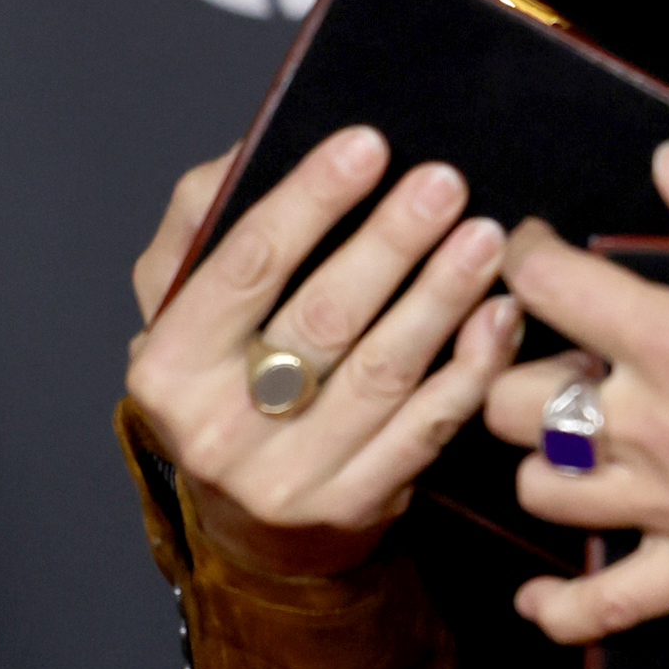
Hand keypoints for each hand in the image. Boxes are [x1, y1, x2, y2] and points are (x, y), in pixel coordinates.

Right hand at [127, 125, 524, 574]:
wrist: (242, 523)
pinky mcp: (354, 506)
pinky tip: (499, 315)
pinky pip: (426, 427)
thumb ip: (204, 219)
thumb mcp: (179, 304)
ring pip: (384, 373)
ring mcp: (289, 477)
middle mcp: (219, 429)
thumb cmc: (218, 384)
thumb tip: (255, 147)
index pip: (246, 266)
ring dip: (443, 297)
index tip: (366, 145)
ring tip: (485, 237)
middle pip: (324, 319)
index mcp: (170, 364)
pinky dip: (470, 367)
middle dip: (391, 242)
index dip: (309, 201)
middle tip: (444, 183)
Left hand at [483, 143, 668, 641]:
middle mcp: (655, 427)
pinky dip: (561, 607)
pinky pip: (606, 605)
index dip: (528, 257)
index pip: (549, 288)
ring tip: (573, 436)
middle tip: (563, 352)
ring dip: (542, 459)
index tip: (539, 250)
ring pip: (542, 492)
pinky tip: (539, 593)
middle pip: (513, 403)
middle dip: (519, 368)